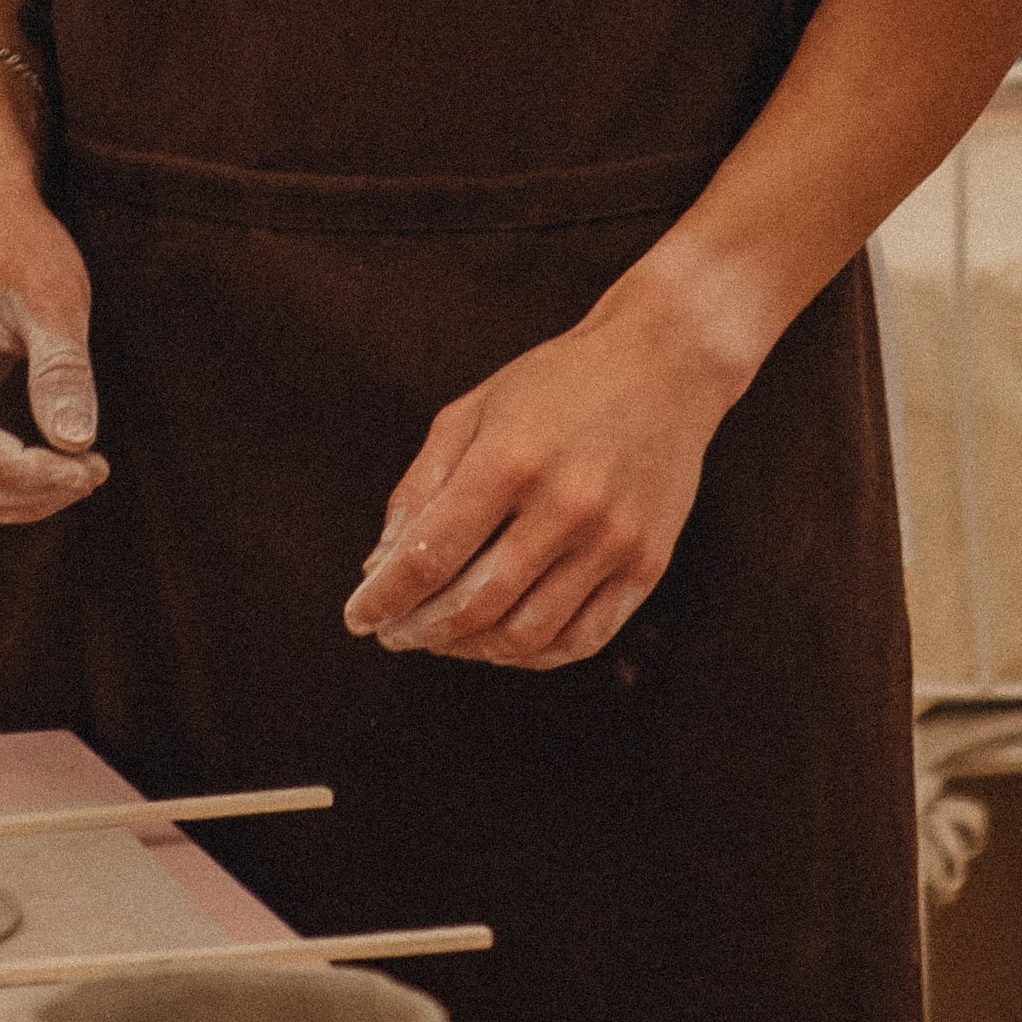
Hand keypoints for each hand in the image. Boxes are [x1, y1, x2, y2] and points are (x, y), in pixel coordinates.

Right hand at [0, 177, 105, 525]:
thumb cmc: (18, 242)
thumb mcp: (54, 299)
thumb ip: (62, 371)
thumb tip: (74, 442)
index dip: (32, 476)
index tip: (91, 465)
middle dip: (29, 492)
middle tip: (92, 471)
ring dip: (15, 496)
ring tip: (77, 470)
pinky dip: (1, 481)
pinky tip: (50, 464)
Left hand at [340, 274, 740, 669]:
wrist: (663, 365)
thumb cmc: (555, 384)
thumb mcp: (472, 411)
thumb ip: (420, 488)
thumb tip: (379, 567)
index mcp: (510, 458)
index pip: (430, 555)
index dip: (385, 598)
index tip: (357, 617)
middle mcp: (565, 504)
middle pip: (474, 604)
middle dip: (420, 631)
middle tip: (394, 633)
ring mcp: (612, 540)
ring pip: (526, 635)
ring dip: (470, 650)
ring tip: (441, 639)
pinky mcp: (647, 565)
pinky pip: (582, 639)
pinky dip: (531, 656)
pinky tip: (499, 643)